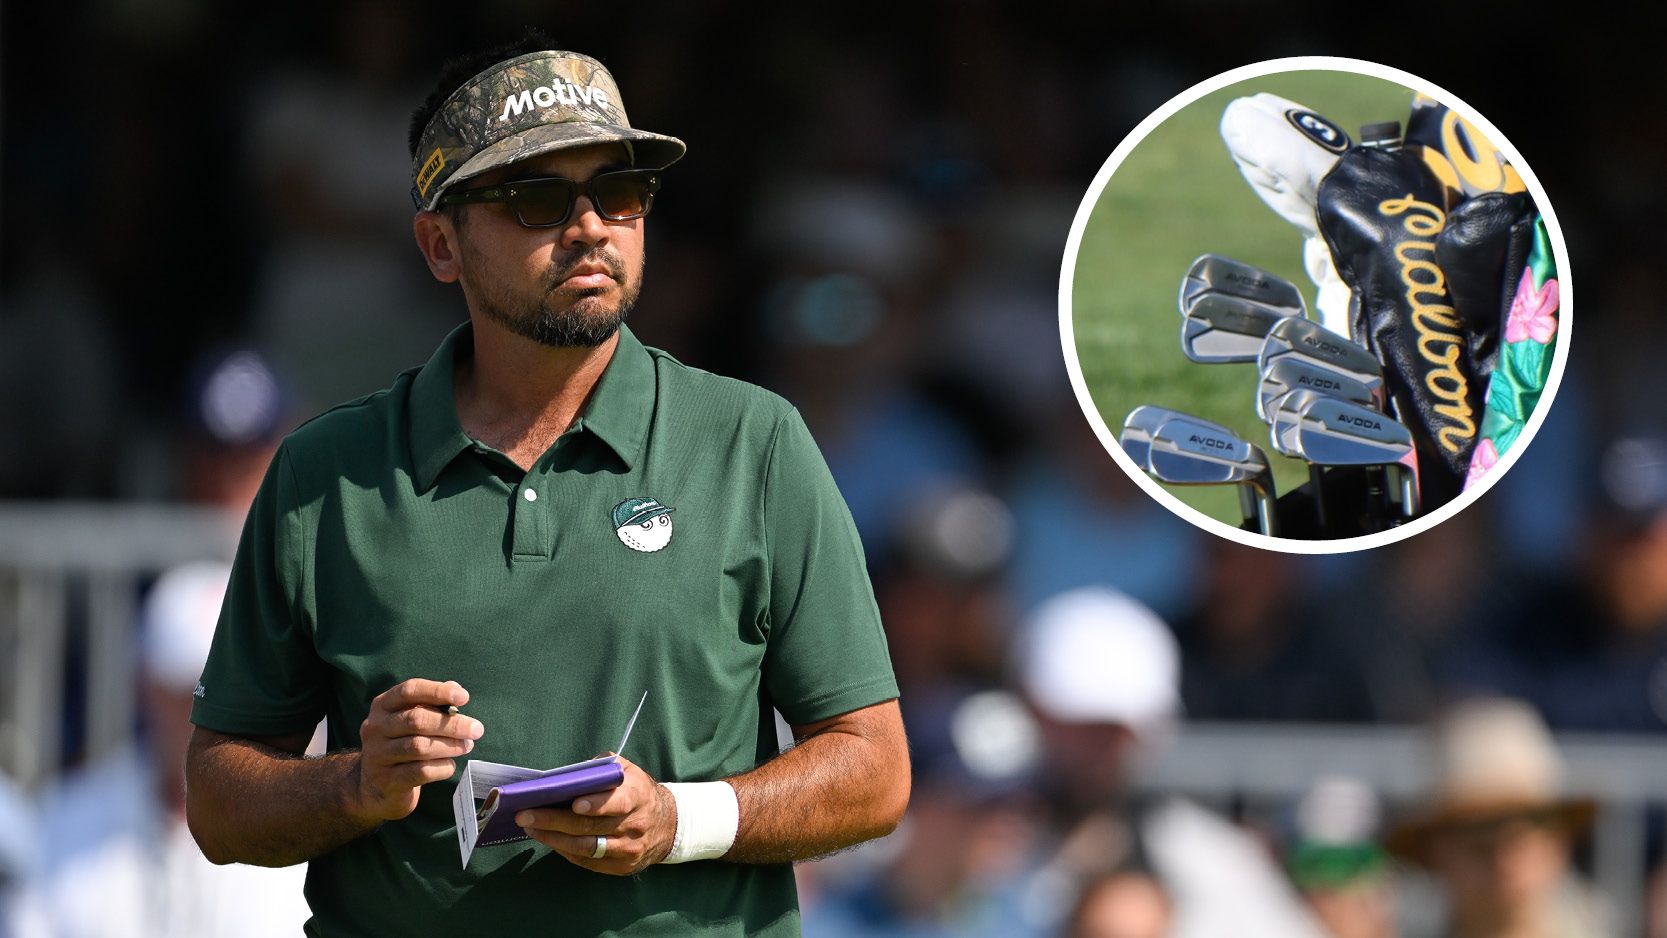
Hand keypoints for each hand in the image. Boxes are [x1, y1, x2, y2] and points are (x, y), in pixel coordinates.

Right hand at [353, 679, 484, 822]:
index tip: (464, 697)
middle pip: (417, 720)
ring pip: (419, 746)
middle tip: (477, 729)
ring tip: (467, 746)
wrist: (374, 786)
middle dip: (452, 723)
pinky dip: (442, 767)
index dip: (437, 692)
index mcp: (382, 706)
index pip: (409, 691)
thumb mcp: (410, 720)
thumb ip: (432, 703)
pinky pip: (420, 772)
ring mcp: (377, 755)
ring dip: (450, 745)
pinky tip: (451, 765)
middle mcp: (375, 728)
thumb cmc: (401, 744)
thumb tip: (456, 690)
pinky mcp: (386, 781)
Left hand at [515, 755, 676, 875]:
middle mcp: (635, 825)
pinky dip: (565, 850)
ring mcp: (629, 849)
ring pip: (586, 847)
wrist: (668, 825)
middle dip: (554, 821)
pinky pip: (588, 861)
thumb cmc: (638, 792)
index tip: (574, 804)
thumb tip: (569, 774)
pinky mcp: (622, 867)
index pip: (618, 802)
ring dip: (553, 838)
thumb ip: (603, 768)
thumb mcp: (629, 771)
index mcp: (638, 796)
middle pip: (590, 827)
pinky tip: (549, 840)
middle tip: (526, 815)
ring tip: (531, 828)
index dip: (596, 804)